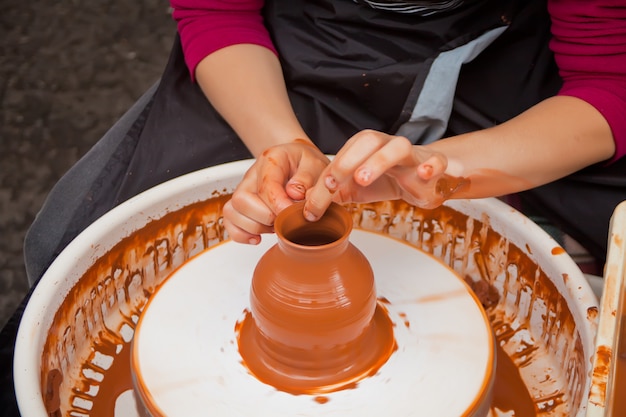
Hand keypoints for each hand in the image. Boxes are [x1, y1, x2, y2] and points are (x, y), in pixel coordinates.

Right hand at [223, 139, 329, 243]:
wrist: (299, 162)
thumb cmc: (306, 165)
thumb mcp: (316, 165)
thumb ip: (307, 179)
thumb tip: (294, 195)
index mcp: (271, 160)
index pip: (266, 186)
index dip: (279, 206)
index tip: (292, 214)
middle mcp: (253, 175)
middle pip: (242, 200)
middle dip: (265, 218)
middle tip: (285, 221)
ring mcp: (244, 189)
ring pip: (232, 211)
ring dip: (254, 227)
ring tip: (275, 227)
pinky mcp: (241, 204)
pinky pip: (230, 222)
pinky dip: (242, 234)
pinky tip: (259, 237)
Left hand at [303, 130, 466, 220]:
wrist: (425, 179)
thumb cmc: (387, 179)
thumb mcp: (355, 188)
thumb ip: (334, 193)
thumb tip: (307, 205)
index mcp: (366, 147)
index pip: (343, 157)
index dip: (327, 175)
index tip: (315, 198)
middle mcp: (387, 145)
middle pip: (368, 141)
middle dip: (347, 161)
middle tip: (332, 184)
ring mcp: (412, 154)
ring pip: (398, 147)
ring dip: (379, 161)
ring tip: (363, 178)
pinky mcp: (434, 165)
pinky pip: (436, 160)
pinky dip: (431, 165)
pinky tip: (423, 174)